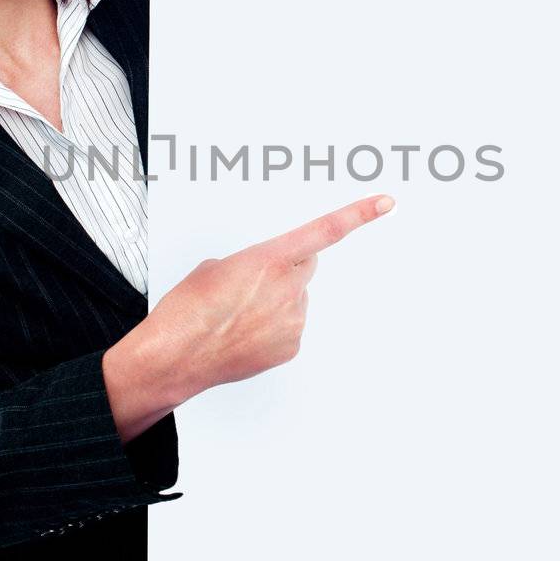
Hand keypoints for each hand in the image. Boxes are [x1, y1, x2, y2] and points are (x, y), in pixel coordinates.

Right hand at [144, 194, 395, 400]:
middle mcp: (287, 289)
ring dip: (275, 302)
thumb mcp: (215, 268)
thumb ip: (251, 262)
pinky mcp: (291, 346)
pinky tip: (244, 333)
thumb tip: (262, 277)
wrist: (174, 357)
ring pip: (295, 300)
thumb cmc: (187, 311)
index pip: (324, 231)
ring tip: (238, 315)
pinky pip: (290, 327)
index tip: (385, 203)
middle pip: (304, 267)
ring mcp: (293, 320)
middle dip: (286, 269)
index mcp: (269, 259)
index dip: (358, 215)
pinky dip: (272, 327)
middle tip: (251, 284)